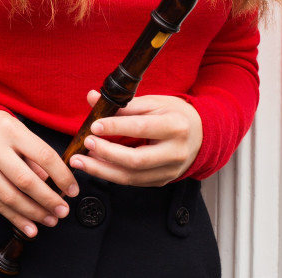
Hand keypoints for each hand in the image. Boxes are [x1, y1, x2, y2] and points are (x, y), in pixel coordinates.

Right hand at [0, 110, 79, 237]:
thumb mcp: (20, 131)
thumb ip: (36, 156)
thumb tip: (55, 184)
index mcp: (10, 129)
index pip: (43, 156)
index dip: (61, 176)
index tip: (72, 190)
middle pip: (25, 181)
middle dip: (48, 200)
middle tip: (62, 211)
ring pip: (9, 197)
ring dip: (33, 213)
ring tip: (49, 220)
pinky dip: (14, 218)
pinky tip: (29, 226)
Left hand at [68, 93, 201, 186]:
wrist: (200, 134)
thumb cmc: (174, 114)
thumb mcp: (153, 103)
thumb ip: (122, 104)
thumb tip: (92, 98)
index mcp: (175, 126)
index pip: (141, 128)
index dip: (115, 127)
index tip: (94, 125)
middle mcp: (175, 152)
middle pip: (136, 160)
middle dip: (106, 153)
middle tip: (86, 144)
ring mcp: (170, 171)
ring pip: (131, 177)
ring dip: (102, 170)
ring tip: (80, 160)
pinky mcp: (162, 181)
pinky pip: (133, 182)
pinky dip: (111, 175)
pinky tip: (96, 165)